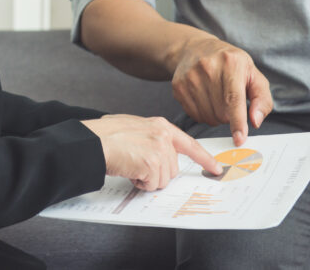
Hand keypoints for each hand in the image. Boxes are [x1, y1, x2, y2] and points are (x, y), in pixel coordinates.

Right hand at [81, 114, 221, 189]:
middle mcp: (163, 135)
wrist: (93, 141)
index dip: (204, 158)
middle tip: (137, 164)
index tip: (216, 168)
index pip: (189, 144)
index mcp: (160, 125)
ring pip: (164, 179)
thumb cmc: (106, 135)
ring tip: (131, 165)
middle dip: (156, 172)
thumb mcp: (134, 127)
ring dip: (147, 178)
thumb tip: (159, 154)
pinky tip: (129, 170)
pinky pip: (152, 184)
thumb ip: (151, 137)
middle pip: (173, 168)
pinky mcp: (153, 163)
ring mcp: (159, 149)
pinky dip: (140, 183)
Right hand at [170, 35, 272, 145]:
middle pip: (222, 112)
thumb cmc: (230, 64)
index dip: (238, 121)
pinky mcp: (178, 86)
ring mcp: (190, 77)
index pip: (234, 98)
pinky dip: (204, 114)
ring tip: (217, 99)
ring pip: (208, 117)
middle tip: (230, 102)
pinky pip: (195, 115)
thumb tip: (255, 121)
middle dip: (230, 116)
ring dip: (217, 117)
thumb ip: (262, 99)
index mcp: (231, 63)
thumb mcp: (253, 75)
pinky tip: (205, 100)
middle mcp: (208, 68)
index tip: (239, 139)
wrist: (195, 49)